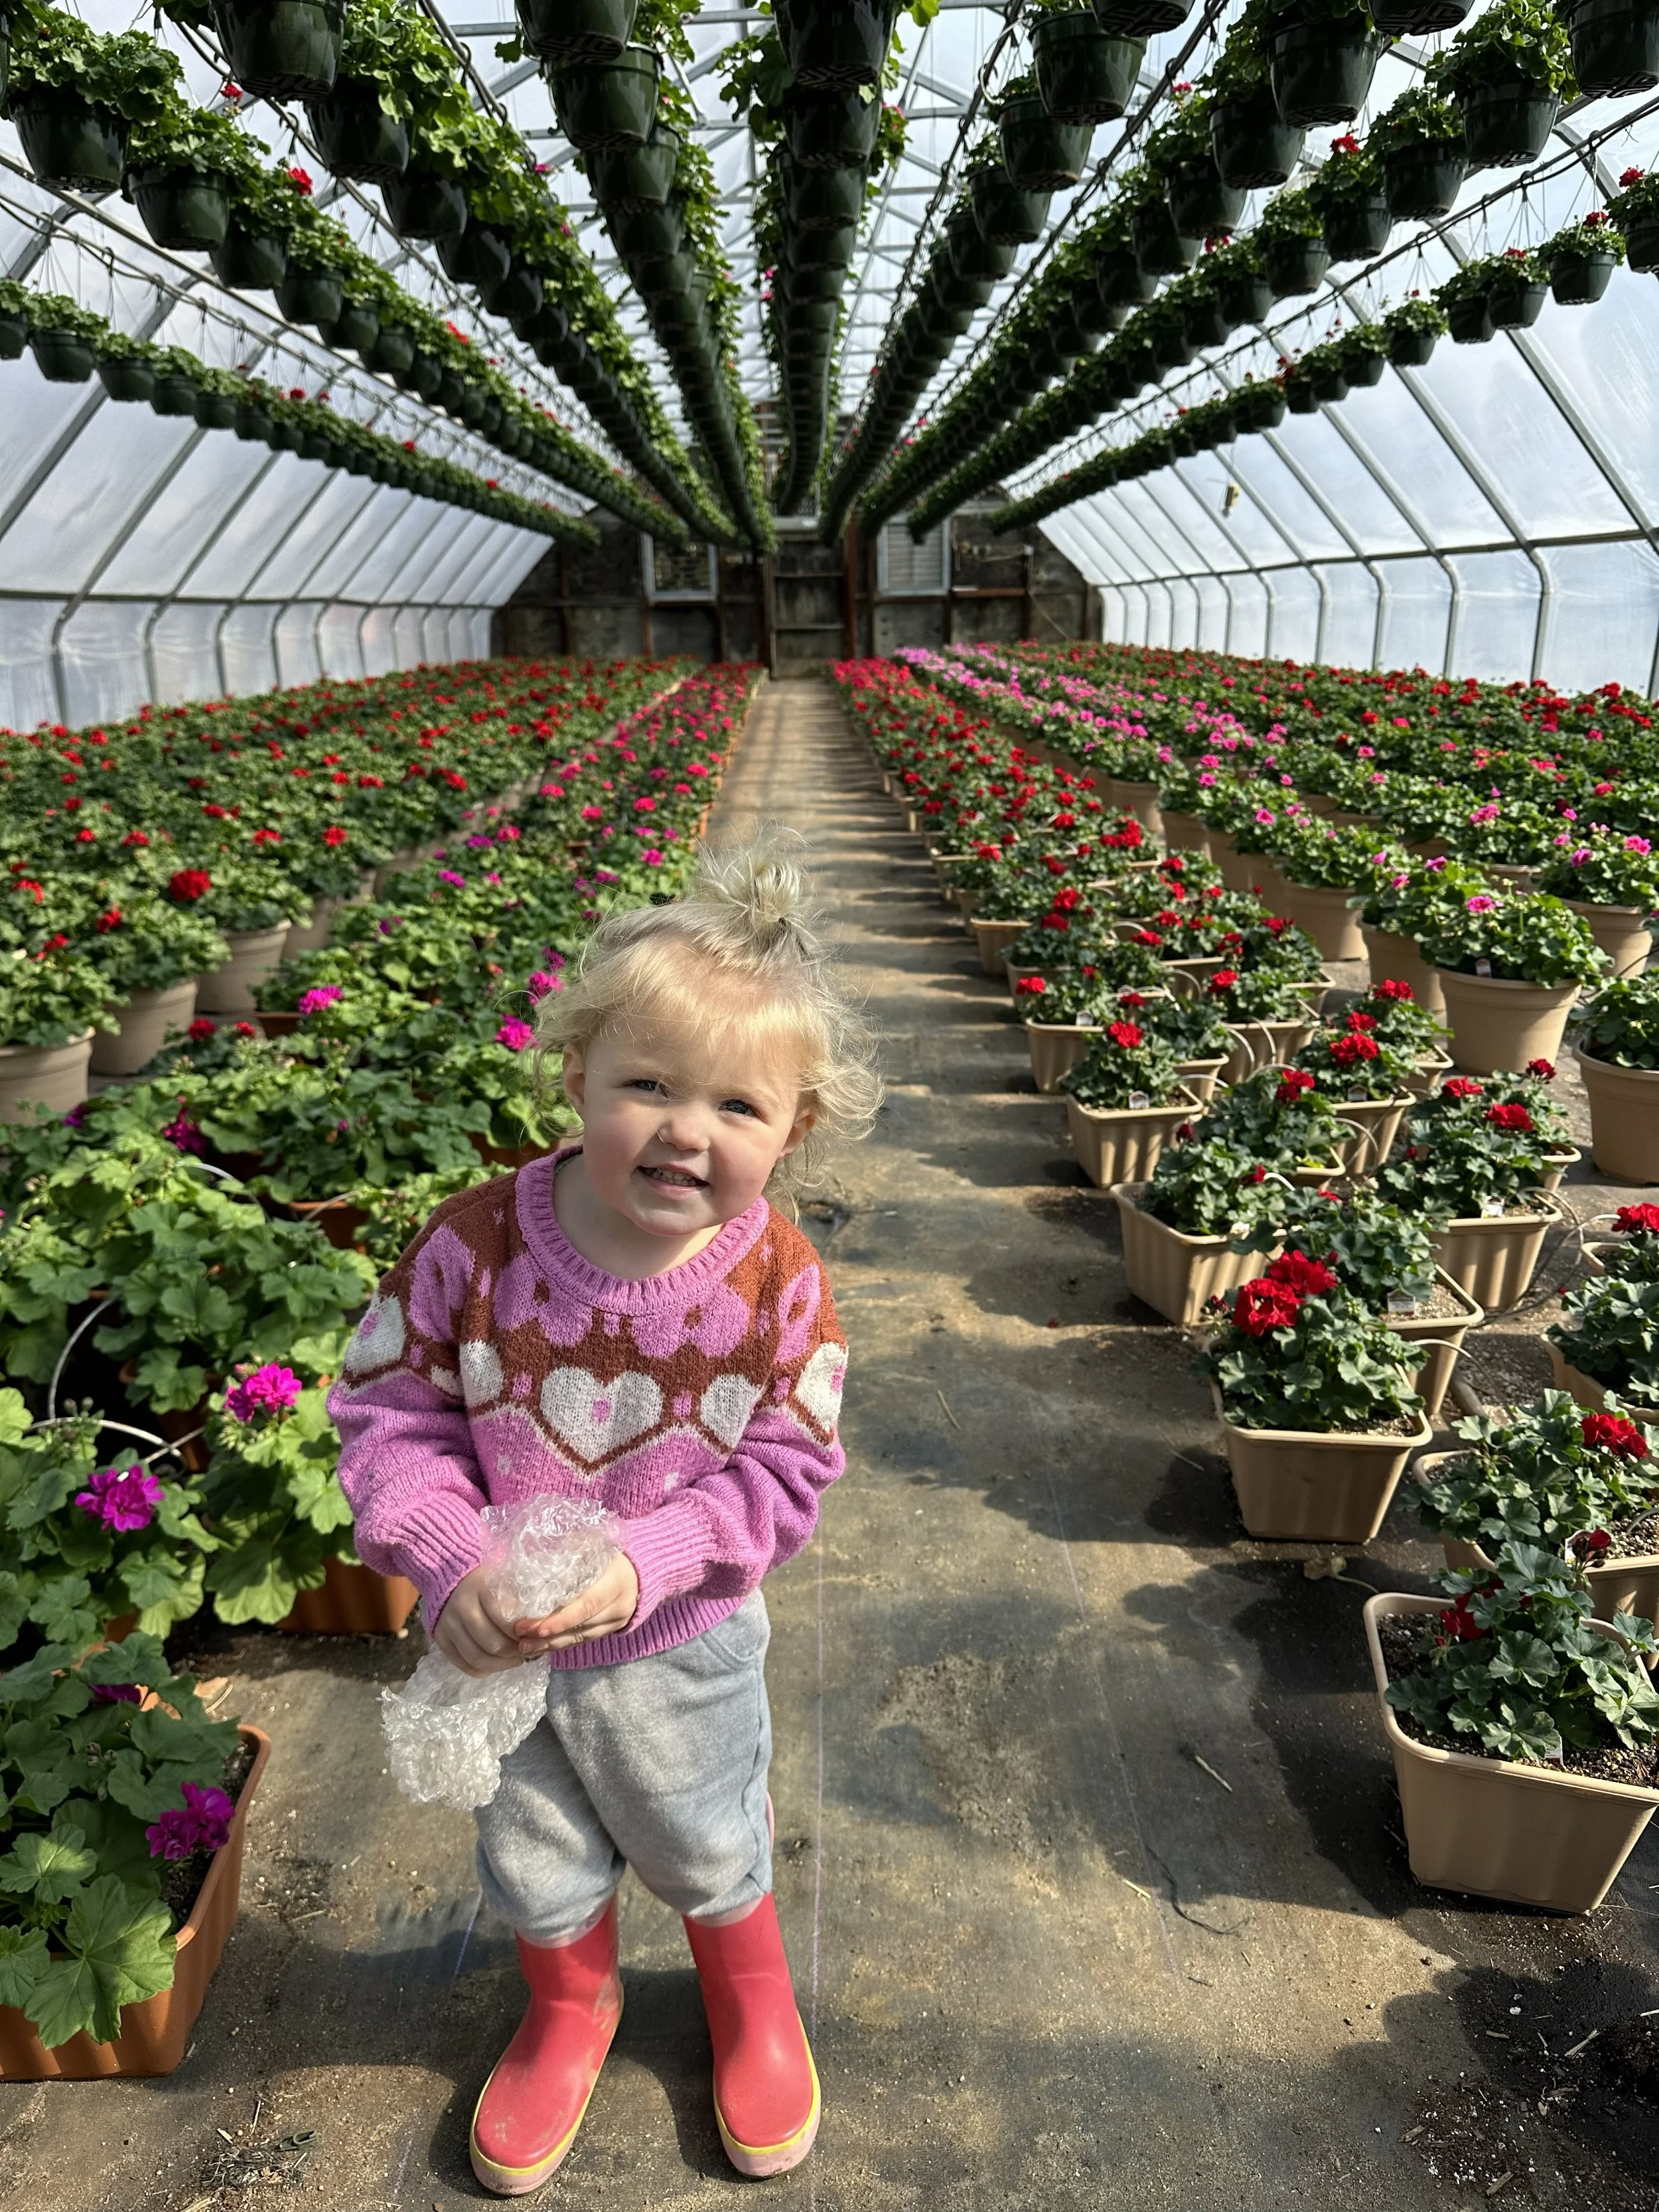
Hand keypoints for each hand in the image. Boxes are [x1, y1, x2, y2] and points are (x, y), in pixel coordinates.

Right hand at [433, 1567, 526, 1678]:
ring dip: (500, 1665)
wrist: (451, 1576)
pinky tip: (495, 1665)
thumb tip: (540, 1625)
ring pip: (477, 1658)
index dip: (523, 1635)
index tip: (534, 1637)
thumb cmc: (487, 1580)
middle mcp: (462, 1607)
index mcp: (481, 1588)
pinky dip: (482, 1670)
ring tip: (514, 1660)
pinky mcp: (440, 1639)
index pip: (506, 1621)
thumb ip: (522, 1596)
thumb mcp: (506, 1577)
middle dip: (514, 1653)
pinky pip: (463, 1664)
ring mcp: (448, 1625)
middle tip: (526, 1651)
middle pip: (492, 1643)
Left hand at [513, 1554, 640, 1654]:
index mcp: (615, 1583)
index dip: (561, 1619)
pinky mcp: (610, 1630)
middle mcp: (618, 1607)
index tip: (537, 1627)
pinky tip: (541, 1646)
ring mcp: (616, 1622)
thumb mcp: (594, 1548)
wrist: (644, 1570)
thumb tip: (533, 1563)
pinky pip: (583, 1640)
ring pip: (580, 1638)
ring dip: (551, 1644)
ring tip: (524, 1645)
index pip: (586, 1606)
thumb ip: (570, 1557)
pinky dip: (561, 1643)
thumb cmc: (612, 1554)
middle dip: (548, 1634)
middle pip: (581, 1626)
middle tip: (520, 1634)